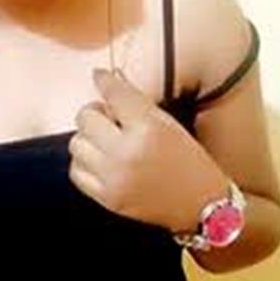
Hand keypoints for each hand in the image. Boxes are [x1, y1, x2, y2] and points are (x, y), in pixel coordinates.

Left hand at [68, 68, 229, 232]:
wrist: (203, 205)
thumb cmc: (188, 161)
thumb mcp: (167, 122)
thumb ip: (135, 103)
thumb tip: (106, 82)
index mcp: (147, 128)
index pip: (114, 94)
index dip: (104, 80)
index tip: (99, 76)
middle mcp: (127, 153)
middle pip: (86, 118)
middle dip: (94, 113)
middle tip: (107, 117)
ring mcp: (115, 178)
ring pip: (76, 143)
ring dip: (87, 138)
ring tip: (105, 140)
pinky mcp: (108, 198)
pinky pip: (76, 171)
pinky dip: (84, 162)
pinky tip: (100, 160)